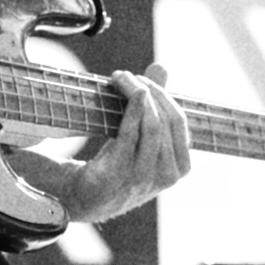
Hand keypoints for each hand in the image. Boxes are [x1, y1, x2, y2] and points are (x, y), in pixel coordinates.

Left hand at [6, 64, 190, 225]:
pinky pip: (130, 135)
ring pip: (153, 126)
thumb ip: (154, 104)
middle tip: (127, 76)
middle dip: (150, 90)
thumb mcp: (142, 137)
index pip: (180, 122)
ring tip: (120, 79)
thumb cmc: (115, 163)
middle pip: (167, 121)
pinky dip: (129, 108)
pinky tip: (118, 90)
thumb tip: (161, 67)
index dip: (163, 95)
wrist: (84, 197)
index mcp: (179, 168)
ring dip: (137, 93)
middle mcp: (165, 176)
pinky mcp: (119, 176)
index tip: (143, 80)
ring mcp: (144, 178)